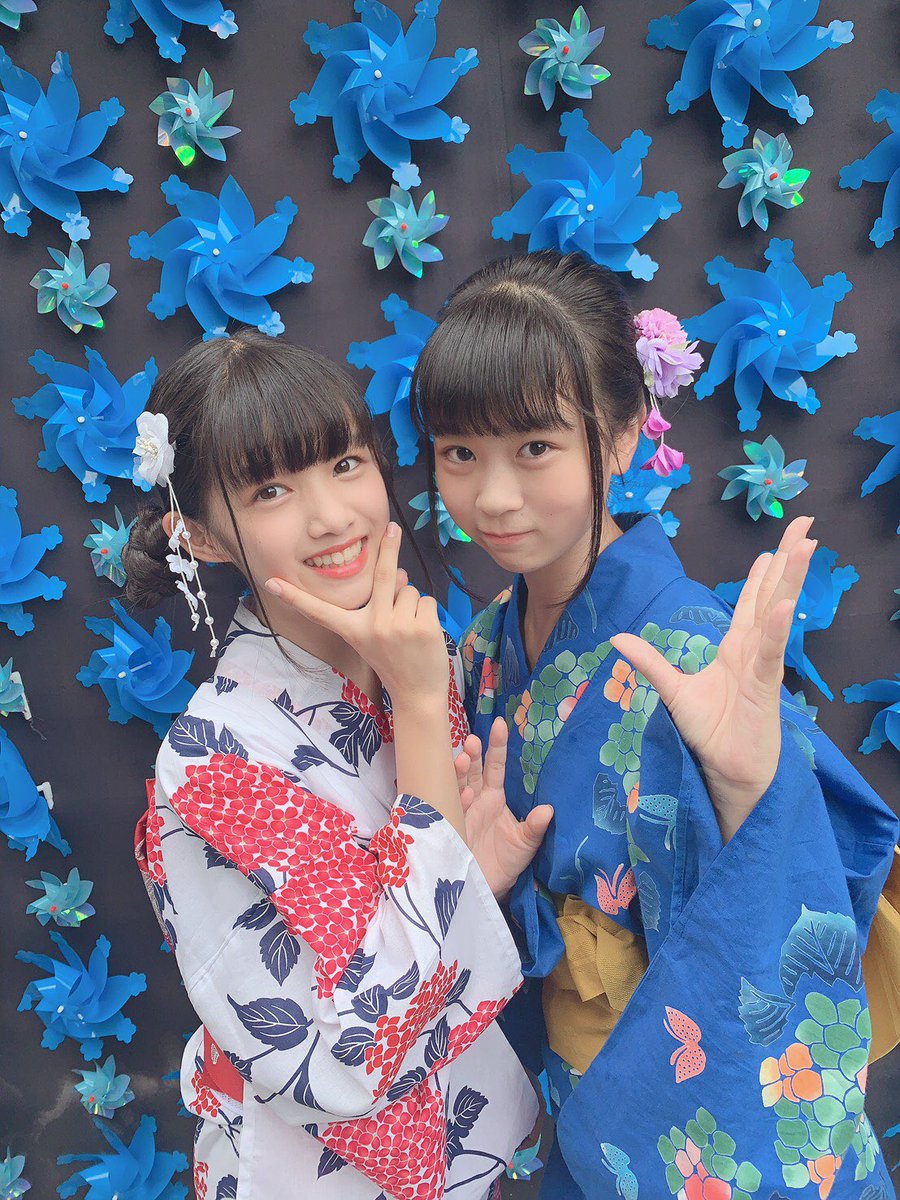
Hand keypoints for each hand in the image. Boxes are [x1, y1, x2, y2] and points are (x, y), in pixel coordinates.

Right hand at [264, 523, 448, 702]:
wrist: (416, 694)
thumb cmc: (394, 662)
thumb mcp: (376, 635)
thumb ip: (382, 603)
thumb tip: (398, 570)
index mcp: (352, 629)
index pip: (320, 610)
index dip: (294, 597)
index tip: (272, 583)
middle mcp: (371, 625)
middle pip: (382, 574)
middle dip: (388, 546)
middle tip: (392, 526)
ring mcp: (397, 625)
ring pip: (409, 590)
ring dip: (411, 603)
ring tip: (409, 632)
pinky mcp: (421, 627)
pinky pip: (425, 601)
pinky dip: (426, 613)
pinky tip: (422, 636)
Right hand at [455, 717, 553, 899]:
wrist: (484, 890)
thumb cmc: (506, 863)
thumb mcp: (525, 845)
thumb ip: (534, 827)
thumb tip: (549, 811)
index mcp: (494, 797)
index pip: (495, 765)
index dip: (497, 746)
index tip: (500, 724)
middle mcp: (475, 799)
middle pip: (471, 770)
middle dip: (471, 754)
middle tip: (472, 742)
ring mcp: (458, 810)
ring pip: (456, 783)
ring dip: (458, 771)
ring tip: (463, 761)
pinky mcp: (446, 825)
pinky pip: (447, 807)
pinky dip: (454, 799)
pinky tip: (463, 796)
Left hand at [609, 515, 816, 840]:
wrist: (725, 773)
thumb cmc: (709, 734)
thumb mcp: (674, 692)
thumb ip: (651, 662)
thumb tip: (619, 637)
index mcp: (737, 650)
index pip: (753, 602)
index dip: (764, 573)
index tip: (775, 544)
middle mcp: (755, 652)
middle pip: (774, 596)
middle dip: (789, 561)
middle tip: (806, 525)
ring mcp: (763, 667)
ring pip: (778, 614)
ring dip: (790, 580)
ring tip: (804, 546)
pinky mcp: (765, 688)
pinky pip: (771, 653)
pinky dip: (777, 630)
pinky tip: (785, 605)